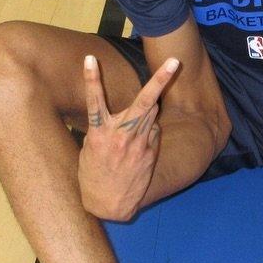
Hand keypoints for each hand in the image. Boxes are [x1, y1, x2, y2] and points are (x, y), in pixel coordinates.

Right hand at [78, 54, 178, 220]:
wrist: (109, 204)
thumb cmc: (93, 174)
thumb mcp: (89, 149)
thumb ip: (104, 128)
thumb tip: (120, 114)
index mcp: (99, 133)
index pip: (94, 100)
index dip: (91, 78)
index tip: (89, 58)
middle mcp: (122, 135)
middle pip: (144, 101)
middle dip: (161, 80)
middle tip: (174, 61)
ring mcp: (139, 144)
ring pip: (151, 113)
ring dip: (149, 106)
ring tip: (136, 119)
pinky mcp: (150, 153)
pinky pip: (152, 131)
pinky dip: (147, 129)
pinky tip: (138, 142)